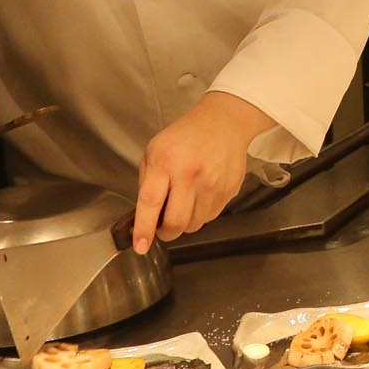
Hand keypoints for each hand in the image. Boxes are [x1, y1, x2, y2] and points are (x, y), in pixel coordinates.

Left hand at [133, 91, 273, 251]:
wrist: (225, 122)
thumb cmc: (187, 135)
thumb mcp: (155, 149)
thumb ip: (148, 182)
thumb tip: (145, 215)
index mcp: (166, 161)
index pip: (151, 202)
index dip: (144, 228)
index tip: (140, 245)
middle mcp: (190, 174)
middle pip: (176, 222)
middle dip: (165, 232)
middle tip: (162, 226)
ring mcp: (212, 184)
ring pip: (194, 225)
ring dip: (184, 222)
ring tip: (184, 203)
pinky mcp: (228, 191)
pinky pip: (210, 217)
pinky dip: (201, 214)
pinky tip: (200, 195)